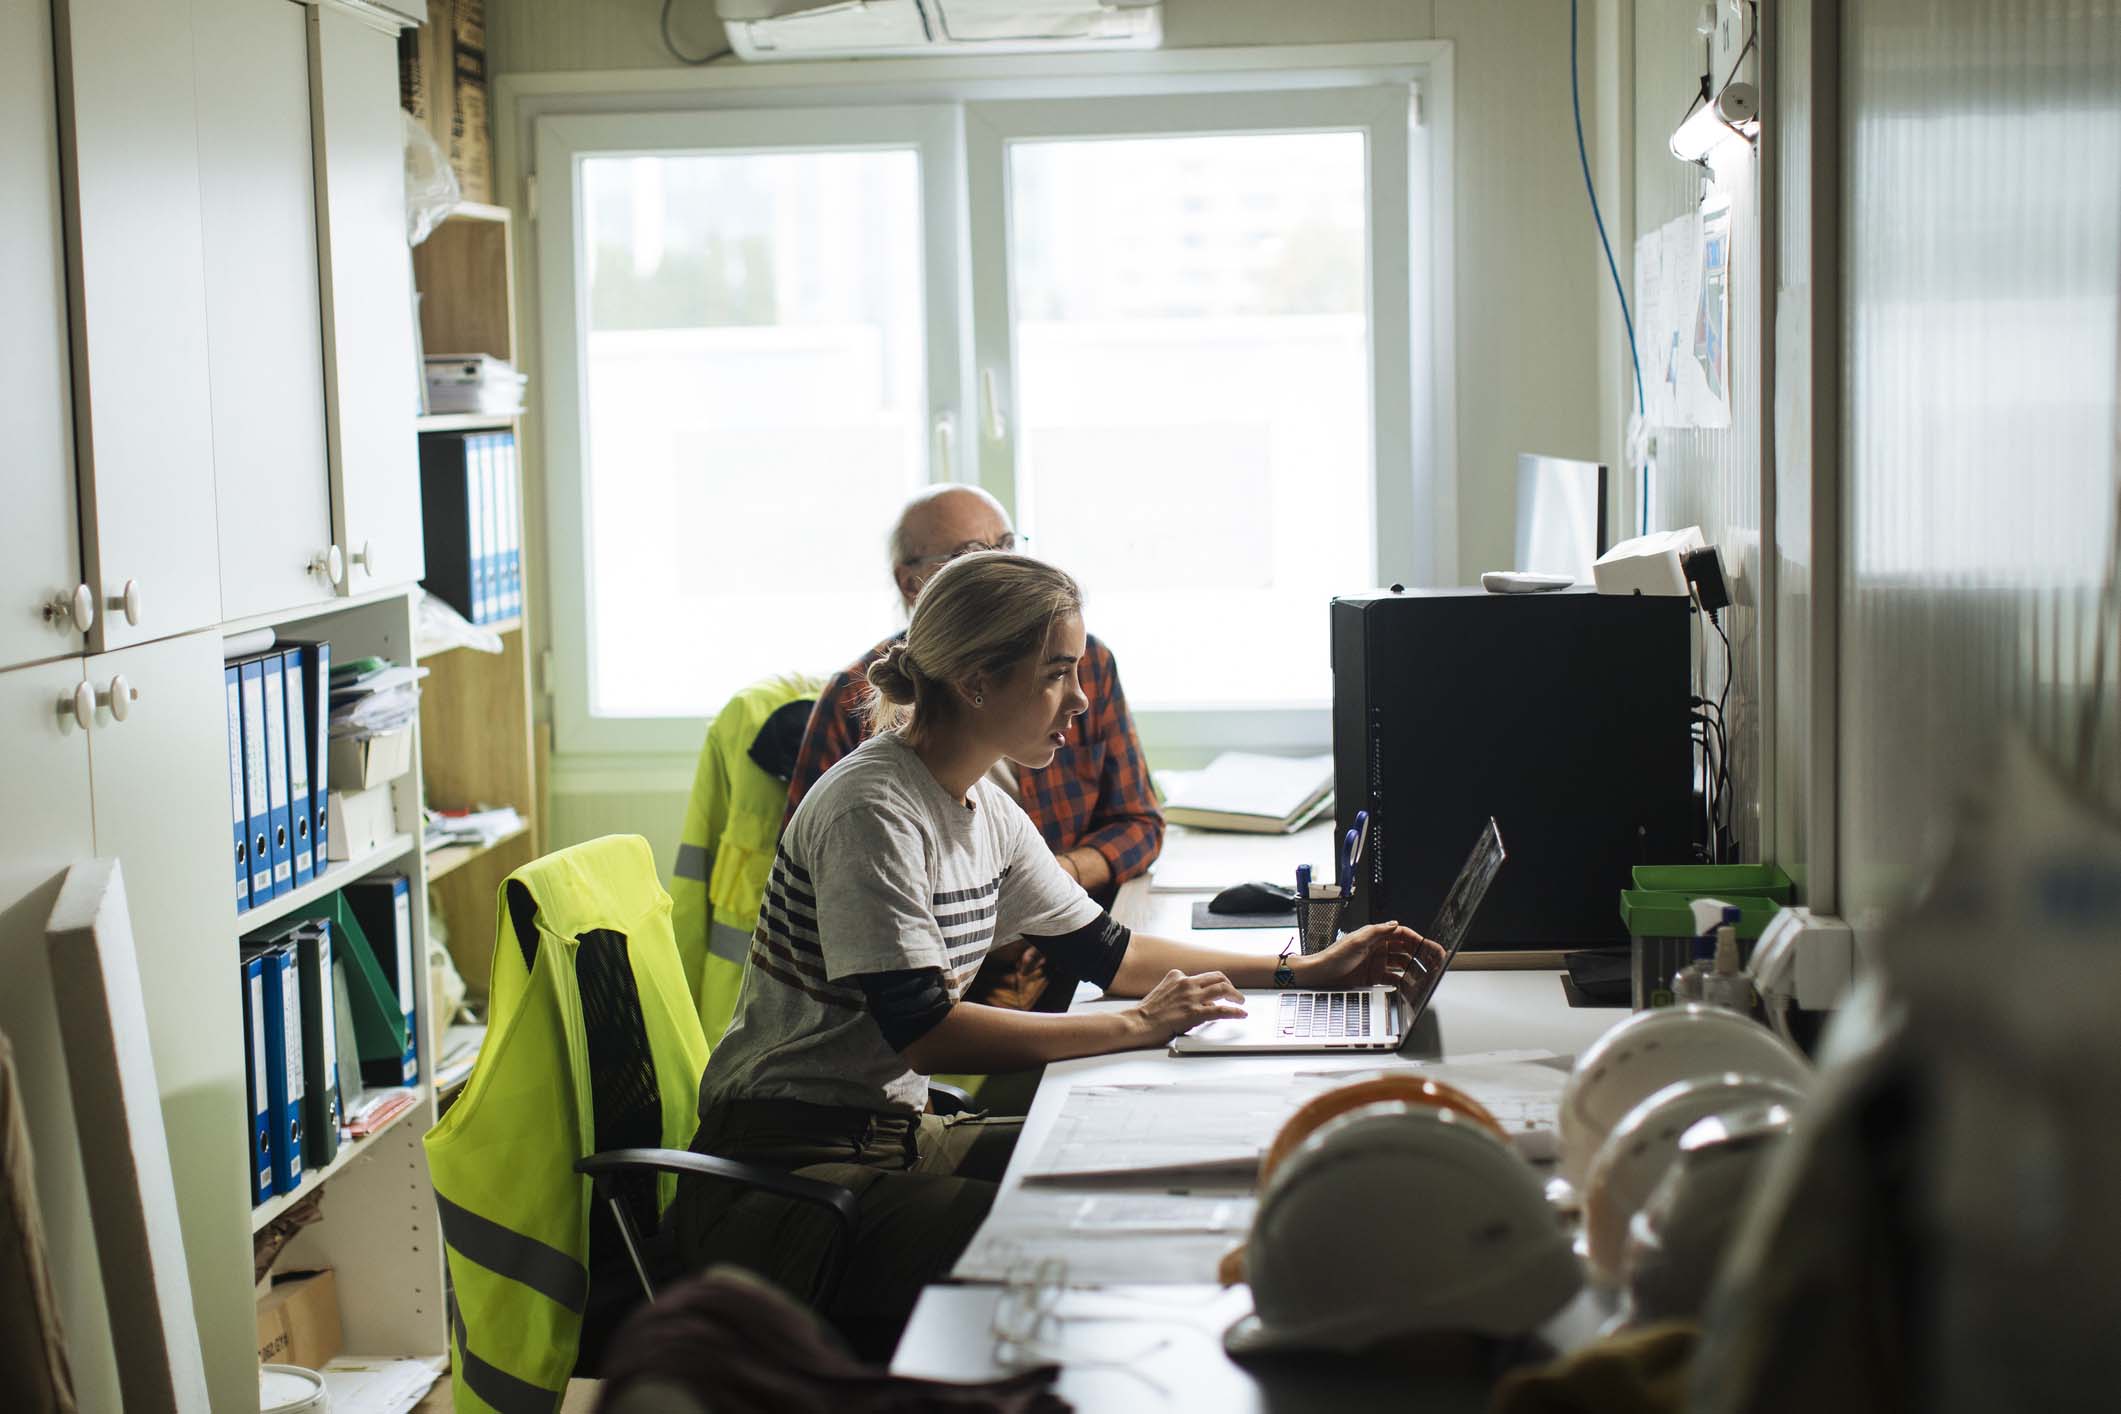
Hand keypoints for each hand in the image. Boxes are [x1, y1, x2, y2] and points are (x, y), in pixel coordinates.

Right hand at [1125, 968, 1246, 1042]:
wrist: (1138, 1023)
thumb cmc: (1147, 1012)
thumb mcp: (1164, 993)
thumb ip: (1182, 993)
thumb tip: (1201, 1002)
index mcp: (1177, 976)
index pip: (1203, 976)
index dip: (1213, 984)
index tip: (1219, 991)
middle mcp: (1186, 983)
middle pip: (1217, 977)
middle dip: (1229, 985)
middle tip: (1235, 994)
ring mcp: (1191, 997)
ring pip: (1223, 989)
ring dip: (1236, 995)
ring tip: (1241, 1002)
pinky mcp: (1195, 1013)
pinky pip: (1221, 1010)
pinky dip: (1235, 1011)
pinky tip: (1241, 1013)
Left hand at [1296, 922, 1442, 988]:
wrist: (1318, 977)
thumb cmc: (1333, 958)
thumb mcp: (1357, 941)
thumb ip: (1377, 932)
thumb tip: (1395, 924)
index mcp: (1375, 937)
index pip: (1402, 935)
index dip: (1418, 940)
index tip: (1431, 947)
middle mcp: (1377, 949)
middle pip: (1405, 950)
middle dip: (1421, 956)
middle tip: (1435, 963)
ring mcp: (1376, 964)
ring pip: (1401, 966)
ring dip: (1414, 970)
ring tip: (1426, 976)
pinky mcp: (1373, 978)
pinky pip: (1392, 979)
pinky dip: (1402, 982)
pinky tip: (1410, 986)